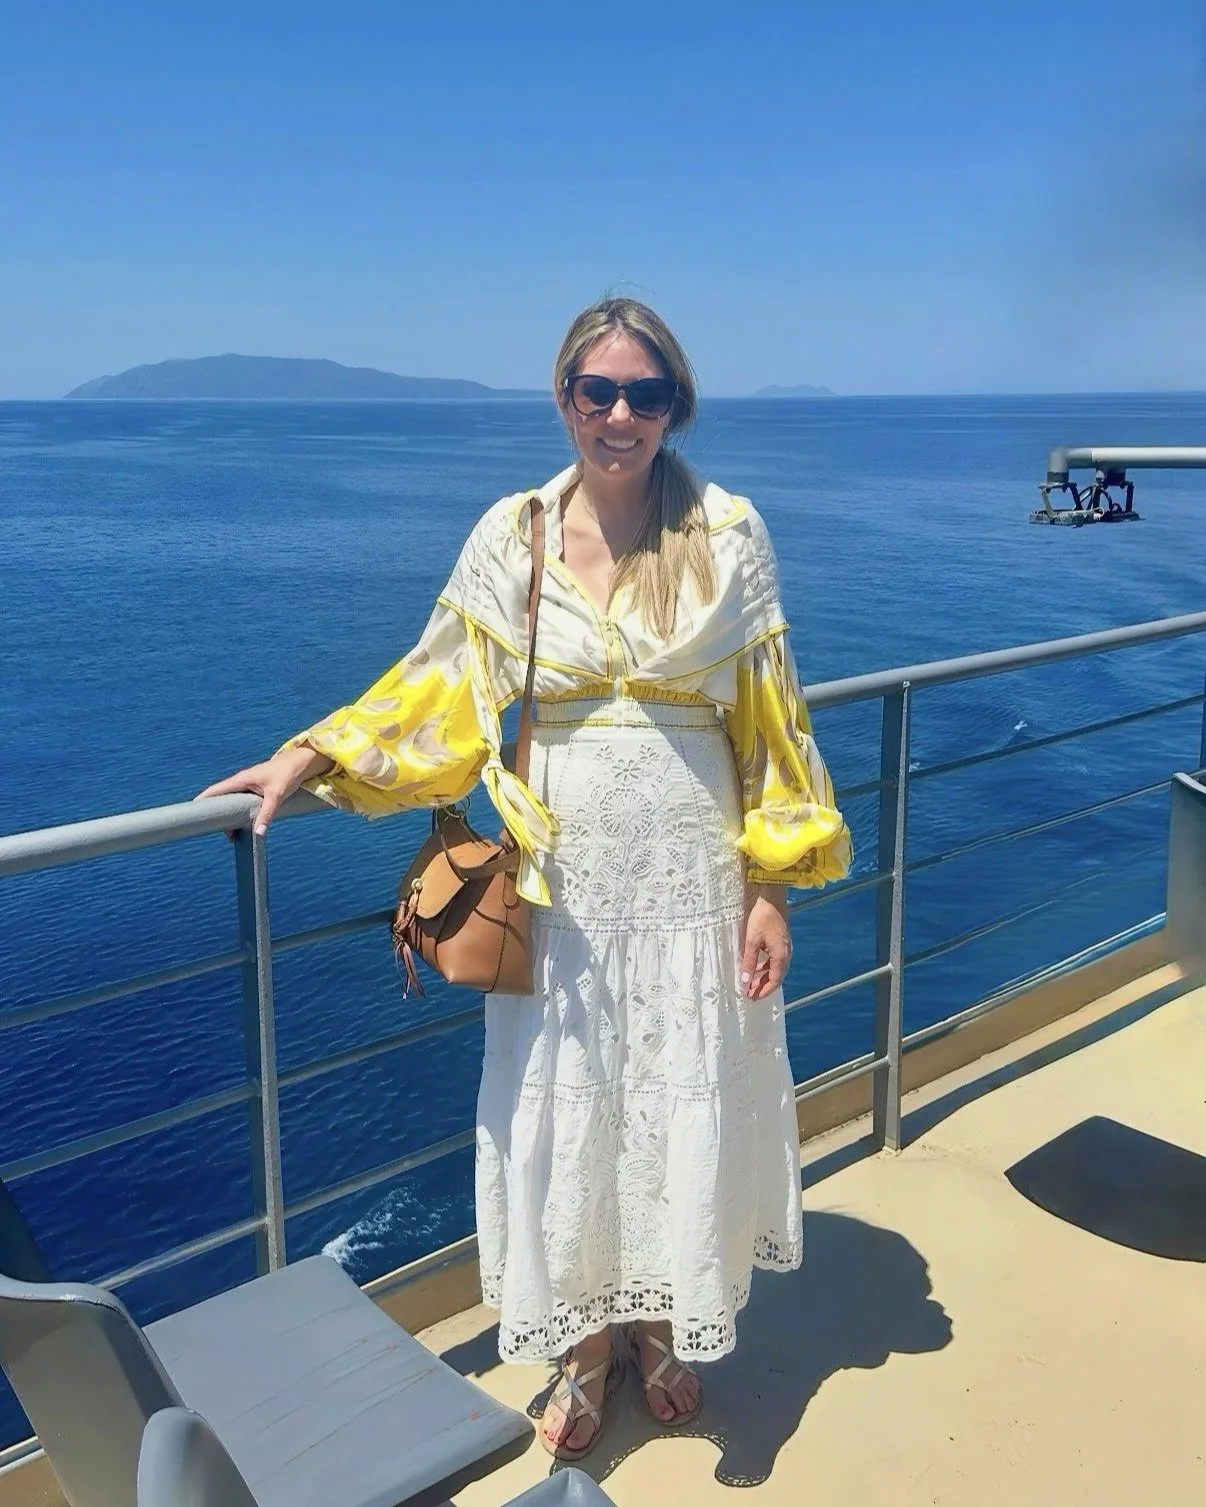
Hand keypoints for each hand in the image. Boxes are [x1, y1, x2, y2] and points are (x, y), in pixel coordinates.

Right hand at [194, 745, 332, 834]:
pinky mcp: (255, 792)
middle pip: (222, 801)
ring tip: (234, 835)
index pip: (215, 791)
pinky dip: (241, 816)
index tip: (190, 811)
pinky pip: (242, 805)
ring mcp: (248, 787)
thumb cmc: (287, 774)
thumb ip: (267, 814)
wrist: (301, 763)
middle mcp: (241, 783)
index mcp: (241, 780)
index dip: (203, 800)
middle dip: (218, 816)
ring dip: (231, 819)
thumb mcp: (277, 795)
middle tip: (221, 833)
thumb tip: (258, 834)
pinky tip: (244, 828)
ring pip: (232, 804)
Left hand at [741, 884, 791, 1000]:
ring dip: (763, 976)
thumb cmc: (762, 917)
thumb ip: (749, 962)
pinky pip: (774, 959)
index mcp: (781, 955)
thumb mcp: (752, 941)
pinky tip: (756, 966)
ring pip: (775, 968)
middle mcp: (786, 953)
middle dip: (763, 986)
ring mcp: (784, 946)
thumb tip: (745, 982)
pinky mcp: (780, 940)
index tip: (751, 997)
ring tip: (750, 981)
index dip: (763, 991)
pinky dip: (765, 966)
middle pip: (776, 976)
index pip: (774, 981)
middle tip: (749, 992)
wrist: (772, 896)